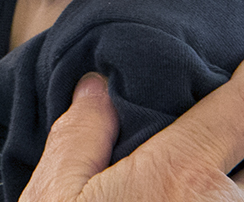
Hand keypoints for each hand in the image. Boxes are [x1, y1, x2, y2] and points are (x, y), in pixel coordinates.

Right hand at [20, 69, 243, 200]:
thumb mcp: (54, 195)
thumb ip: (78, 136)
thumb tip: (95, 88)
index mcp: (178, 177)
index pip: (235, 113)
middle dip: (229, 135)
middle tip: (201, 117)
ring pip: (241, 188)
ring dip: (225, 174)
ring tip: (187, 171)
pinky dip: (219, 193)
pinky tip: (183, 191)